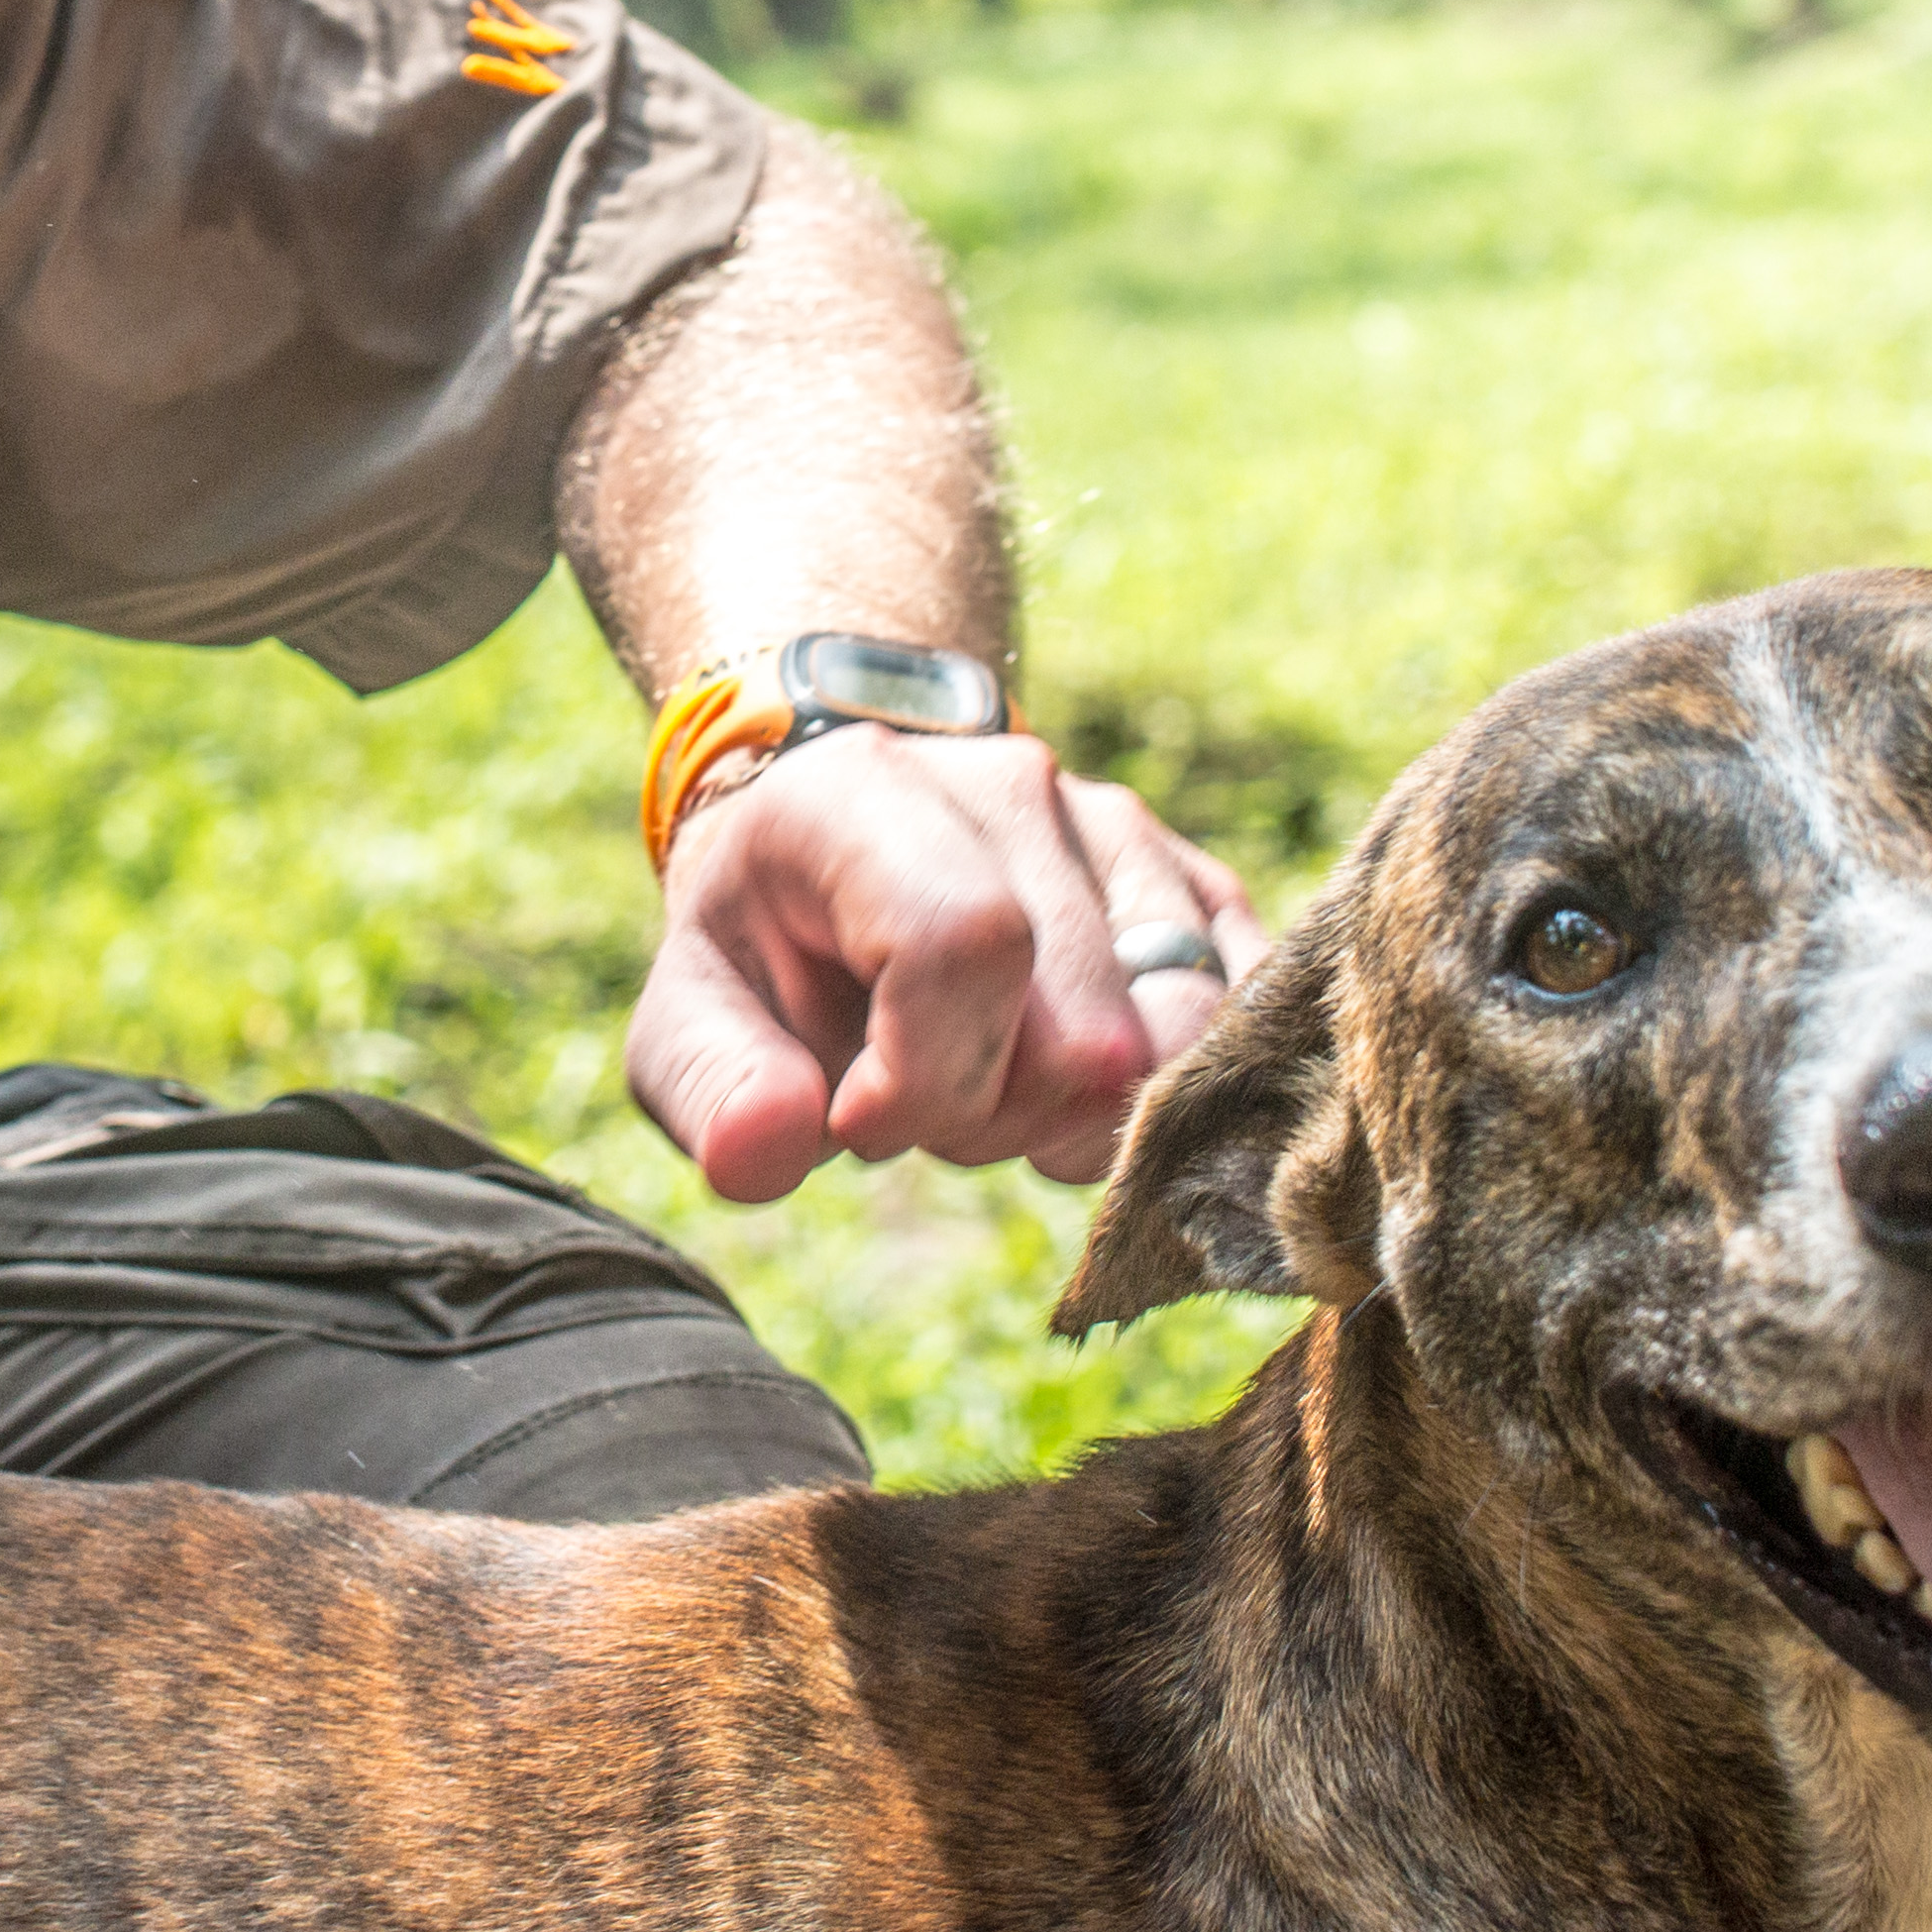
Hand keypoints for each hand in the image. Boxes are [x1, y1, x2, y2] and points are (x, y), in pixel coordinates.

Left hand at [629, 728, 1267, 1197]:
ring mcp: (1117, 824)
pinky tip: (1075, 1094)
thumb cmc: (768, 944)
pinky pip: (1239, 1013)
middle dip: (994, 1117)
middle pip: (1078, 1023)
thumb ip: (712, 1087)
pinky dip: (1168, 1092)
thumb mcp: (691, 1013)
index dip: (927, 1078)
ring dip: (1079, 1113)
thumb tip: (771, 1146)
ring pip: (1174, 1032)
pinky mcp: (1194, 880)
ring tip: (995, 1086)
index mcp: (864, 792)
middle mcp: (1008, 785)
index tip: (861, 1120)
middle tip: (923, 1105)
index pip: (965, 943)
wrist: (841, 838)